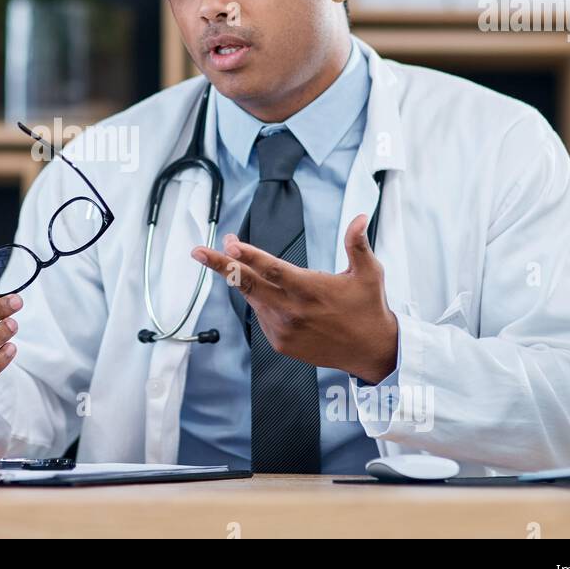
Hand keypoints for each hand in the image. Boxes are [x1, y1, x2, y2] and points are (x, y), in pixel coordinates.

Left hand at [191, 214, 398, 383]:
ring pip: (253, 299)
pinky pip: (262, 316)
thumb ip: (358, 244)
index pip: (273, 269)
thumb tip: (359, 217)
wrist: (370, 351)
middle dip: (221, 266)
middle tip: (198, 251)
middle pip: (248, 284)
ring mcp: (283, 330)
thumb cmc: (369, 307)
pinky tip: (274, 295)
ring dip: (242, 279)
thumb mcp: (369, 273)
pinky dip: (261, 302)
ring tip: (238, 260)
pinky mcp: (280, 343)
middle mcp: (292, 311)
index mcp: (311, 290)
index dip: (250, 256)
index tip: (230, 244)